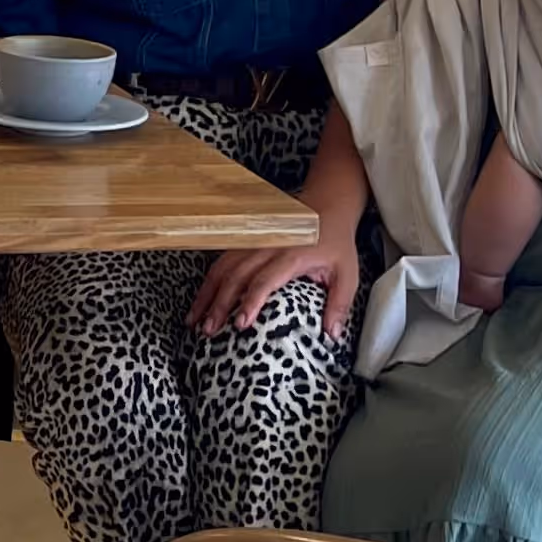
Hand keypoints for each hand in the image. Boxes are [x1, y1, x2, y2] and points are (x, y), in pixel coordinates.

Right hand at [188, 233, 351, 339]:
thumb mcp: (347, 274)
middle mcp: (267, 248)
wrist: (327, 206)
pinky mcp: (245, 243)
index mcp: (292, 255)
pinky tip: (201, 300)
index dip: (250, 302)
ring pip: (222, 269)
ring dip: (207, 295)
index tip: (239, 323)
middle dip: (219, 304)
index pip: (265, 280)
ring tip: (195, 320)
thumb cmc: (335, 242)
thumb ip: (339, 305)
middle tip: (209, 330)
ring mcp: (252, 244)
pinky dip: (208, 283)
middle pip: (235, 276)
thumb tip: (333, 335)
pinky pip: (220, 262)